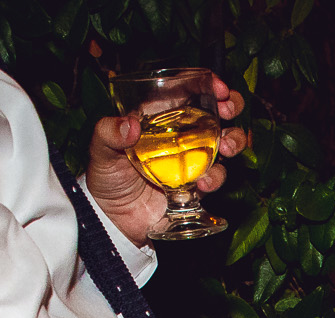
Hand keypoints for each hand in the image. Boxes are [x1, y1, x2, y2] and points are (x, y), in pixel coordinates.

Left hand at [86, 81, 249, 246]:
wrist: (115, 219)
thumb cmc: (106, 177)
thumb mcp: (100, 151)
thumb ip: (109, 133)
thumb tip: (130, 125)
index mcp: (159, 114)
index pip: (186, 88)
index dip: (206, 82)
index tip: (219, 88)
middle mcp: (181, 132)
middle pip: (215, 109)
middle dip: (231, 105)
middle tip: (229, 110)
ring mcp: (192, 157)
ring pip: (225, 140)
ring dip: (233, 140)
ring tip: (227, 148)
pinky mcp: (198, 182)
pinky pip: (217, 175)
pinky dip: (217, 177)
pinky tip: (203, 184)